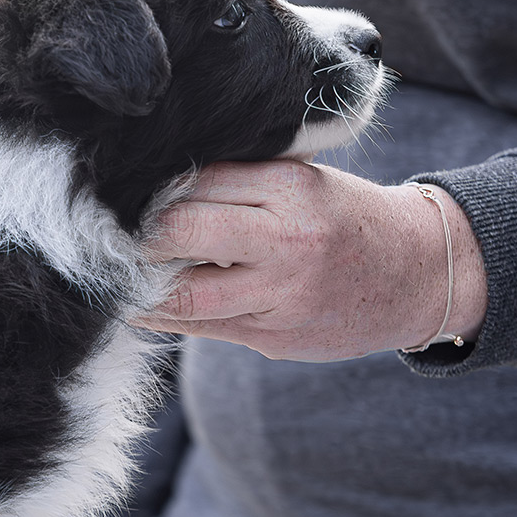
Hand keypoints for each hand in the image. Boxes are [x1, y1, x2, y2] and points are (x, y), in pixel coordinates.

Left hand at [134, 160, 486, 360]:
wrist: (421, 272)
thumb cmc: (345, 217)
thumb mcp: (303, 180)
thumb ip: (237, 182)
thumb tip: (152, 187)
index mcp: (290, 188)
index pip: (194, 181)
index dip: (146, 190)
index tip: (109, 190)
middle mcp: (286, 240)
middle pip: (180, 233)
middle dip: (132, 234)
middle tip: (94, 231)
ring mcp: (280, 294)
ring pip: (183, 291)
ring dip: (136, 284)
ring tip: (108, 271)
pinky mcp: (274, 336)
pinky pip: (200, 327)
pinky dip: (161, 315)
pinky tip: (134, 304)